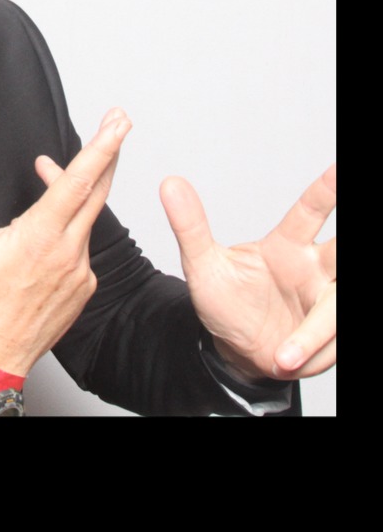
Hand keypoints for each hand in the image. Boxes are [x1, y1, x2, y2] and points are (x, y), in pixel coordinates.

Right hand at [0, 108, 131, 376]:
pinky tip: (50, 230)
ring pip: (86, 219)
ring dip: (76, 193)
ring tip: (51, 173)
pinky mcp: (82, 289)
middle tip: (118, 123)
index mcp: (37, 238)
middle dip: (108, 154)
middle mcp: (65, 253)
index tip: (117, 123)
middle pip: (97, 192)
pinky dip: (72, 228)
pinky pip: (83, 248)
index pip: (77, 182)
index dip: (100, 148)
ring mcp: (78, 273)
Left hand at [160, 165, 335, 380]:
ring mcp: (326, 299)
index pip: (310, 212)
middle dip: (350, 241)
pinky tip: (289, 361)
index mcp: (287, 246)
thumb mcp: (203, 266)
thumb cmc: (226, 302)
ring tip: (284, 357)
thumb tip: (169, 183)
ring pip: (337, 305)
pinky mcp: (332, 332)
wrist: (235, 350)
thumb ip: (191, 226)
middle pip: (344, 250)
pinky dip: (314, 352)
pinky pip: (336, 339)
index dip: (328, 191)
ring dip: (317, 331)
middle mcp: (315, 268)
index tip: (338, 169)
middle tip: (370, 230)